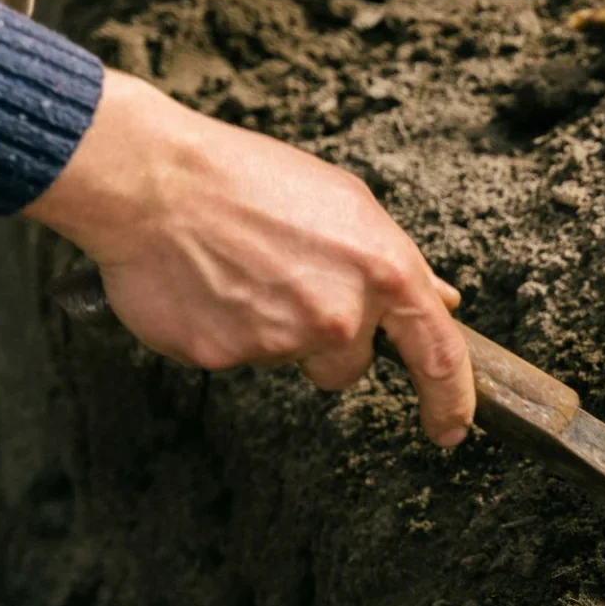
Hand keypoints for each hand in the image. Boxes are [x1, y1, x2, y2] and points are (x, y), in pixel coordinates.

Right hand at [23, 70, 475, 446]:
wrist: (153, 179)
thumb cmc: (251, 178)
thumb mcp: (347, 204)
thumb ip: (395, 264)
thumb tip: (439, 303)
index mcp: (384, 271)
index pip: (439, 354)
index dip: (451, 399)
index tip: (452, 427)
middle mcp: (341, 314)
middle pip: (349, 366)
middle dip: (327, 340)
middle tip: (288, 282)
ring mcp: (282, 341)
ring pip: (291, 360)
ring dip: (274, 330)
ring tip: (242, 271)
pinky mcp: (224, 357)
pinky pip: (236, 357)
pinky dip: (224, 330)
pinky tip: (207, 284)